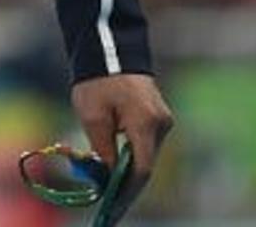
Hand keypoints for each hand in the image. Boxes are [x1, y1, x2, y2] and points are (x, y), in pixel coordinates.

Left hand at [70, 73, 173, 221]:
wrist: (111, 48)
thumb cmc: (98, 80)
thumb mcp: (93, 118)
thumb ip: (102, 151)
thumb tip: (107, 178)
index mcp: (146, 123)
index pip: (143, 168)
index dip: (128, 191)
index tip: (113, 207)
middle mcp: (161, 122)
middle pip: (147, 164)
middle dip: (128, 186)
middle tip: (110, 206)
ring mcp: (162, 118)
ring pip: (148, 154)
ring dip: (131, 172)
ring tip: (112, 194)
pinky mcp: (158, 115)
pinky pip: (146, 144)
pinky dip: (133, 158)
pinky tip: (119, 171)